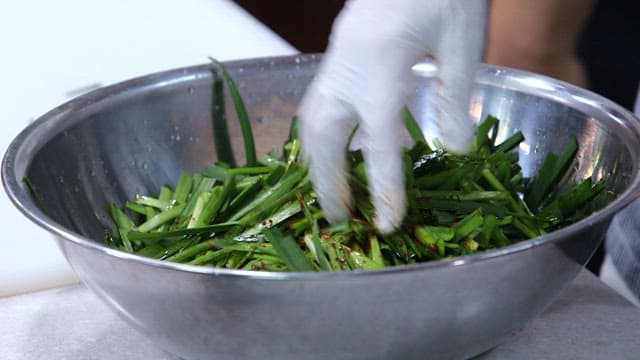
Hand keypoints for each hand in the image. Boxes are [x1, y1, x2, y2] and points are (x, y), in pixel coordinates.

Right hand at [299, 0, 486, 231]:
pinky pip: (318, 103)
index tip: (387, 224)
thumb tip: (454, 150)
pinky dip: (322, 136)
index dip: (383, 189)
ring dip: (318, 162)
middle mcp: (347, 66)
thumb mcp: (463, 39)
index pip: (377, 144)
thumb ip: (453, 97)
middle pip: (322, 136)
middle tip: (339, 219)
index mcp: (381, 66)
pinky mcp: (337, 52)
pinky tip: (340, 149)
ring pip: (311, 120)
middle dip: (327, 182)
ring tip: (332, 193)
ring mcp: (336, 58)